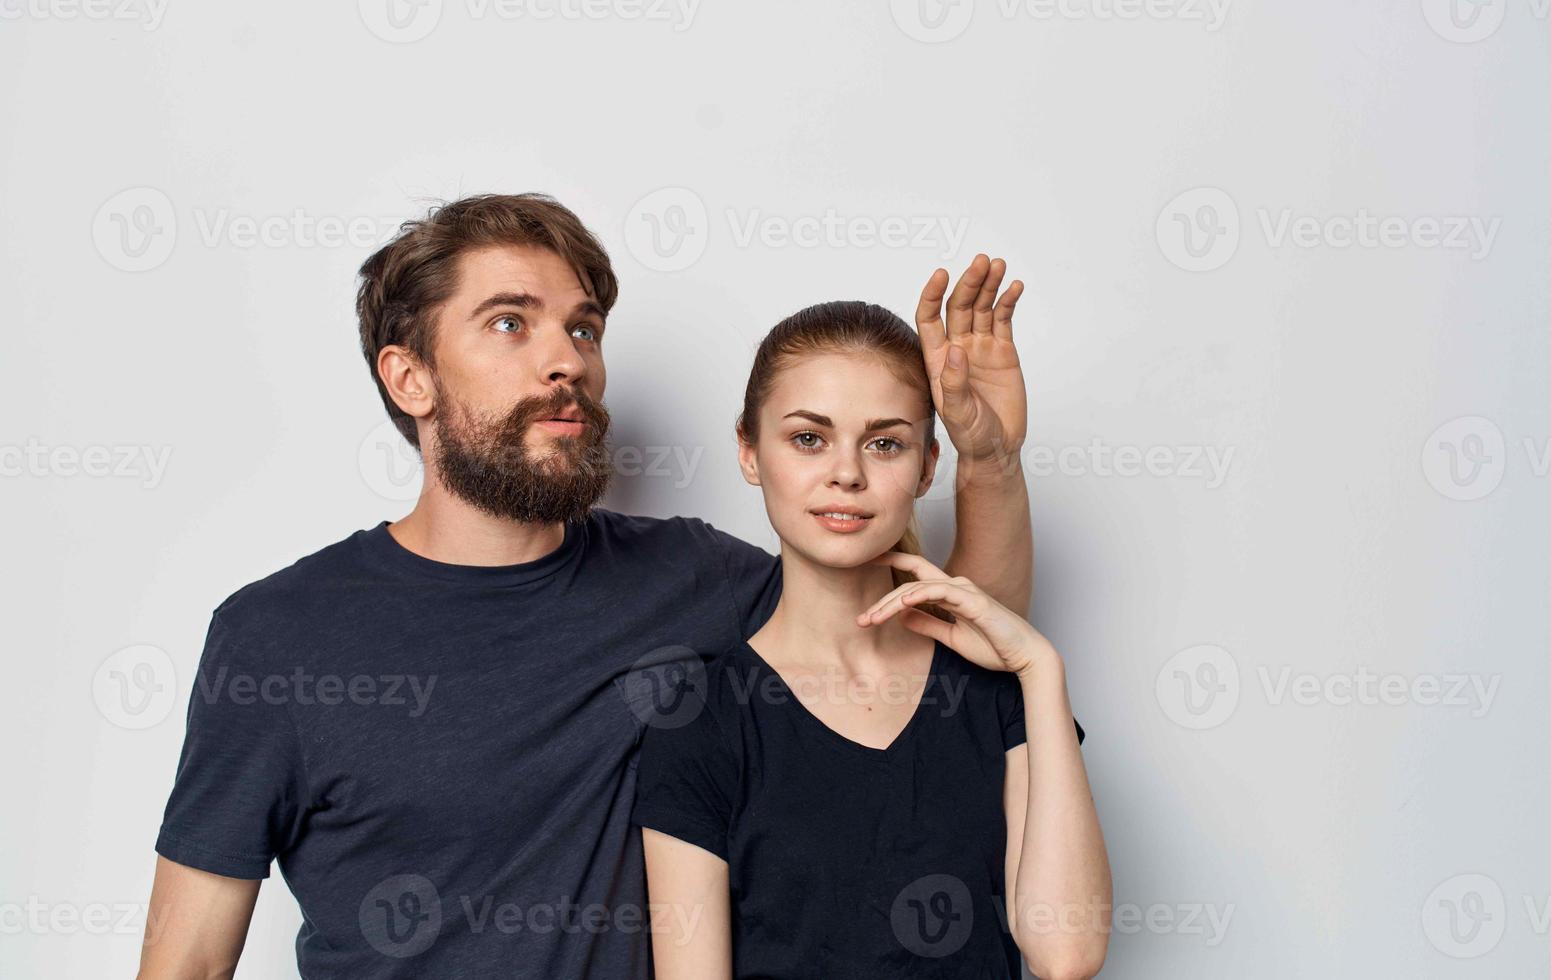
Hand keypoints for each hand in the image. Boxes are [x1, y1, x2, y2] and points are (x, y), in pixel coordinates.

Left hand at [856, 552, 1058, 678]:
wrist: (1025, 659)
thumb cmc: (995, 647)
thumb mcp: (951, 638)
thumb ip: (929, 625)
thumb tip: (903, 617)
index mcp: (952, 592)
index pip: (916, 571)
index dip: (892, 562)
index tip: (867, 562)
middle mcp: (957, 586)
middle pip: (911, 581)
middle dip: (883, 599)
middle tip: (861, 619)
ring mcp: (966, 591)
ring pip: (920, 587)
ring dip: (893, 602)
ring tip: (873, 618)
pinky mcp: (975, 602)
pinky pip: (942, 592)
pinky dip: (921, 594)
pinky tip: (903, 602)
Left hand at [916, 254, 1028, 469]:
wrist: (996, 446)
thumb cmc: (971, 434)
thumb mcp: (959, 413)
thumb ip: (954, 383)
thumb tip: (955, 350)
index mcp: (938, 359)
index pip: (930, 318)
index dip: (932, 295)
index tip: (941, 275)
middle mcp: (957, 347)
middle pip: (959, 306)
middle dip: (969, 283)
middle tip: (981, 263)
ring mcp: (980, 347)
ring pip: (982, 308)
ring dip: (989, 285)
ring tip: (997, 266)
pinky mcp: (1003, 351)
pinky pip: (1003, 319)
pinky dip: (1008, 301)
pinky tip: (1014, 286)